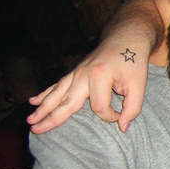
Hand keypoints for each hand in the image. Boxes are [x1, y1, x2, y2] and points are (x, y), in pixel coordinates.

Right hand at [28, 41, 148, 133]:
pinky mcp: (75, 71)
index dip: (111, 116)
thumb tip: (123, 127)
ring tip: (30, 120)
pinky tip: (33, 100)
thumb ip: (133, 108)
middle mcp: (83, 74)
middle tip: (35, 130)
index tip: (120, 115)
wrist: (126, 37)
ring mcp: (76, 72)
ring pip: (57, 93)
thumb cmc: (133, 61)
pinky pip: (57, 84)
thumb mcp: (139, 85)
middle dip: (51, 118)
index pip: (100, 108)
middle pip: (66, 102)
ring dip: (43, 107)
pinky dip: (45, 93)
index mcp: (99, 76)